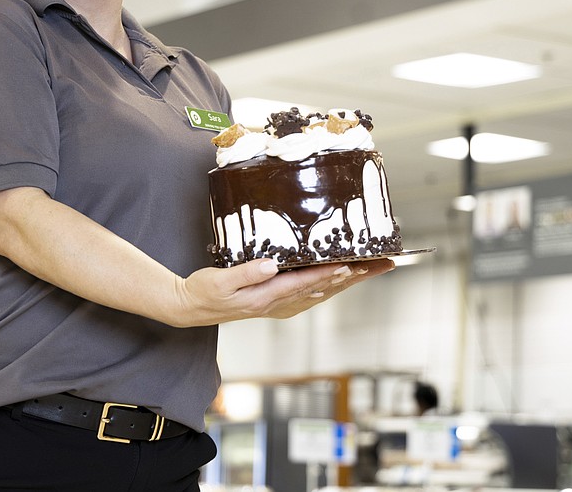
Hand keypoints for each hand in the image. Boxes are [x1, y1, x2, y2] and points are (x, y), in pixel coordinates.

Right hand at [176, 258, 394, 325]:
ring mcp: (279, 304)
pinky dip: (330, 285)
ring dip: (348, 280)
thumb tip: (271, 266)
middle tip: (381, 263)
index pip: (305, 283)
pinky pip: (311, 294)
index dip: (330, 274)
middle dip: (354, 276)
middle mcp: (278, 303)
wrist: (190, 308)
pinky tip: (339, 278)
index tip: (353, 264)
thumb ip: (245, 273)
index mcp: (266, 297)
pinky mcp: (276, 301)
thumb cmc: (204, 292)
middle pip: (324, 288)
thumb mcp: (219, 280)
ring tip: (371, 267)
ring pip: (322, 292)